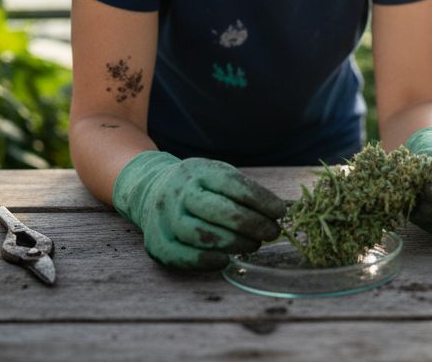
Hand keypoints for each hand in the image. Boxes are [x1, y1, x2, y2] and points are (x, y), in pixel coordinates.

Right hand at [111, 151, 285, 270]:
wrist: (152, 189)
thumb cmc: (198, 186)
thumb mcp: (218, 174)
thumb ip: (243, 191)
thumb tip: (278, 212)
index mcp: (198, 171)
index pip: (233, 185)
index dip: (261, 200)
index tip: (280, 212)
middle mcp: (178, 192)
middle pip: (218, 211)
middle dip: (252, 224)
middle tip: (271, 232)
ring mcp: (164, 216)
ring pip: (200, 234)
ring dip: (233, 243)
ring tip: (253, 244)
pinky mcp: (155, 240)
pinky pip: (179, 255)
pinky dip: (204, 261)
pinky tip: (225, 260)